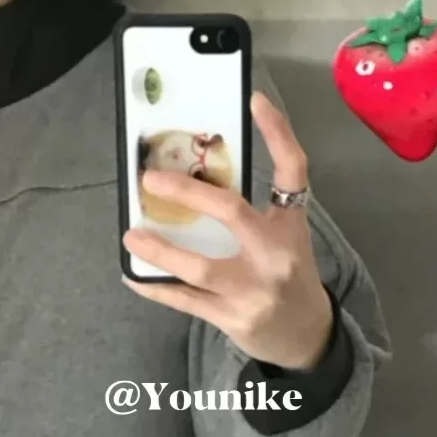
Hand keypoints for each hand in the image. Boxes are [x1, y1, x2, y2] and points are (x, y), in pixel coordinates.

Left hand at [122, 91, 334, 369]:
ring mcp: (254, 290)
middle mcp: (276, 255)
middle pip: (233, 213)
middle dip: (189, 192)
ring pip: (201, 267)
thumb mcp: (284, 238)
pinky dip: (156, 287)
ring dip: (160, 250)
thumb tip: (191, 181)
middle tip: (150, 179)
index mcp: (291, 227)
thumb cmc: (287, 276)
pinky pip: (186, 300)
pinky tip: (133, 276)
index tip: (256, 100)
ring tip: (130, 235)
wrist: (305, 336)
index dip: (278, 133)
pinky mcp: (233, 318)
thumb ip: (251, 213)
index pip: (293, 172)